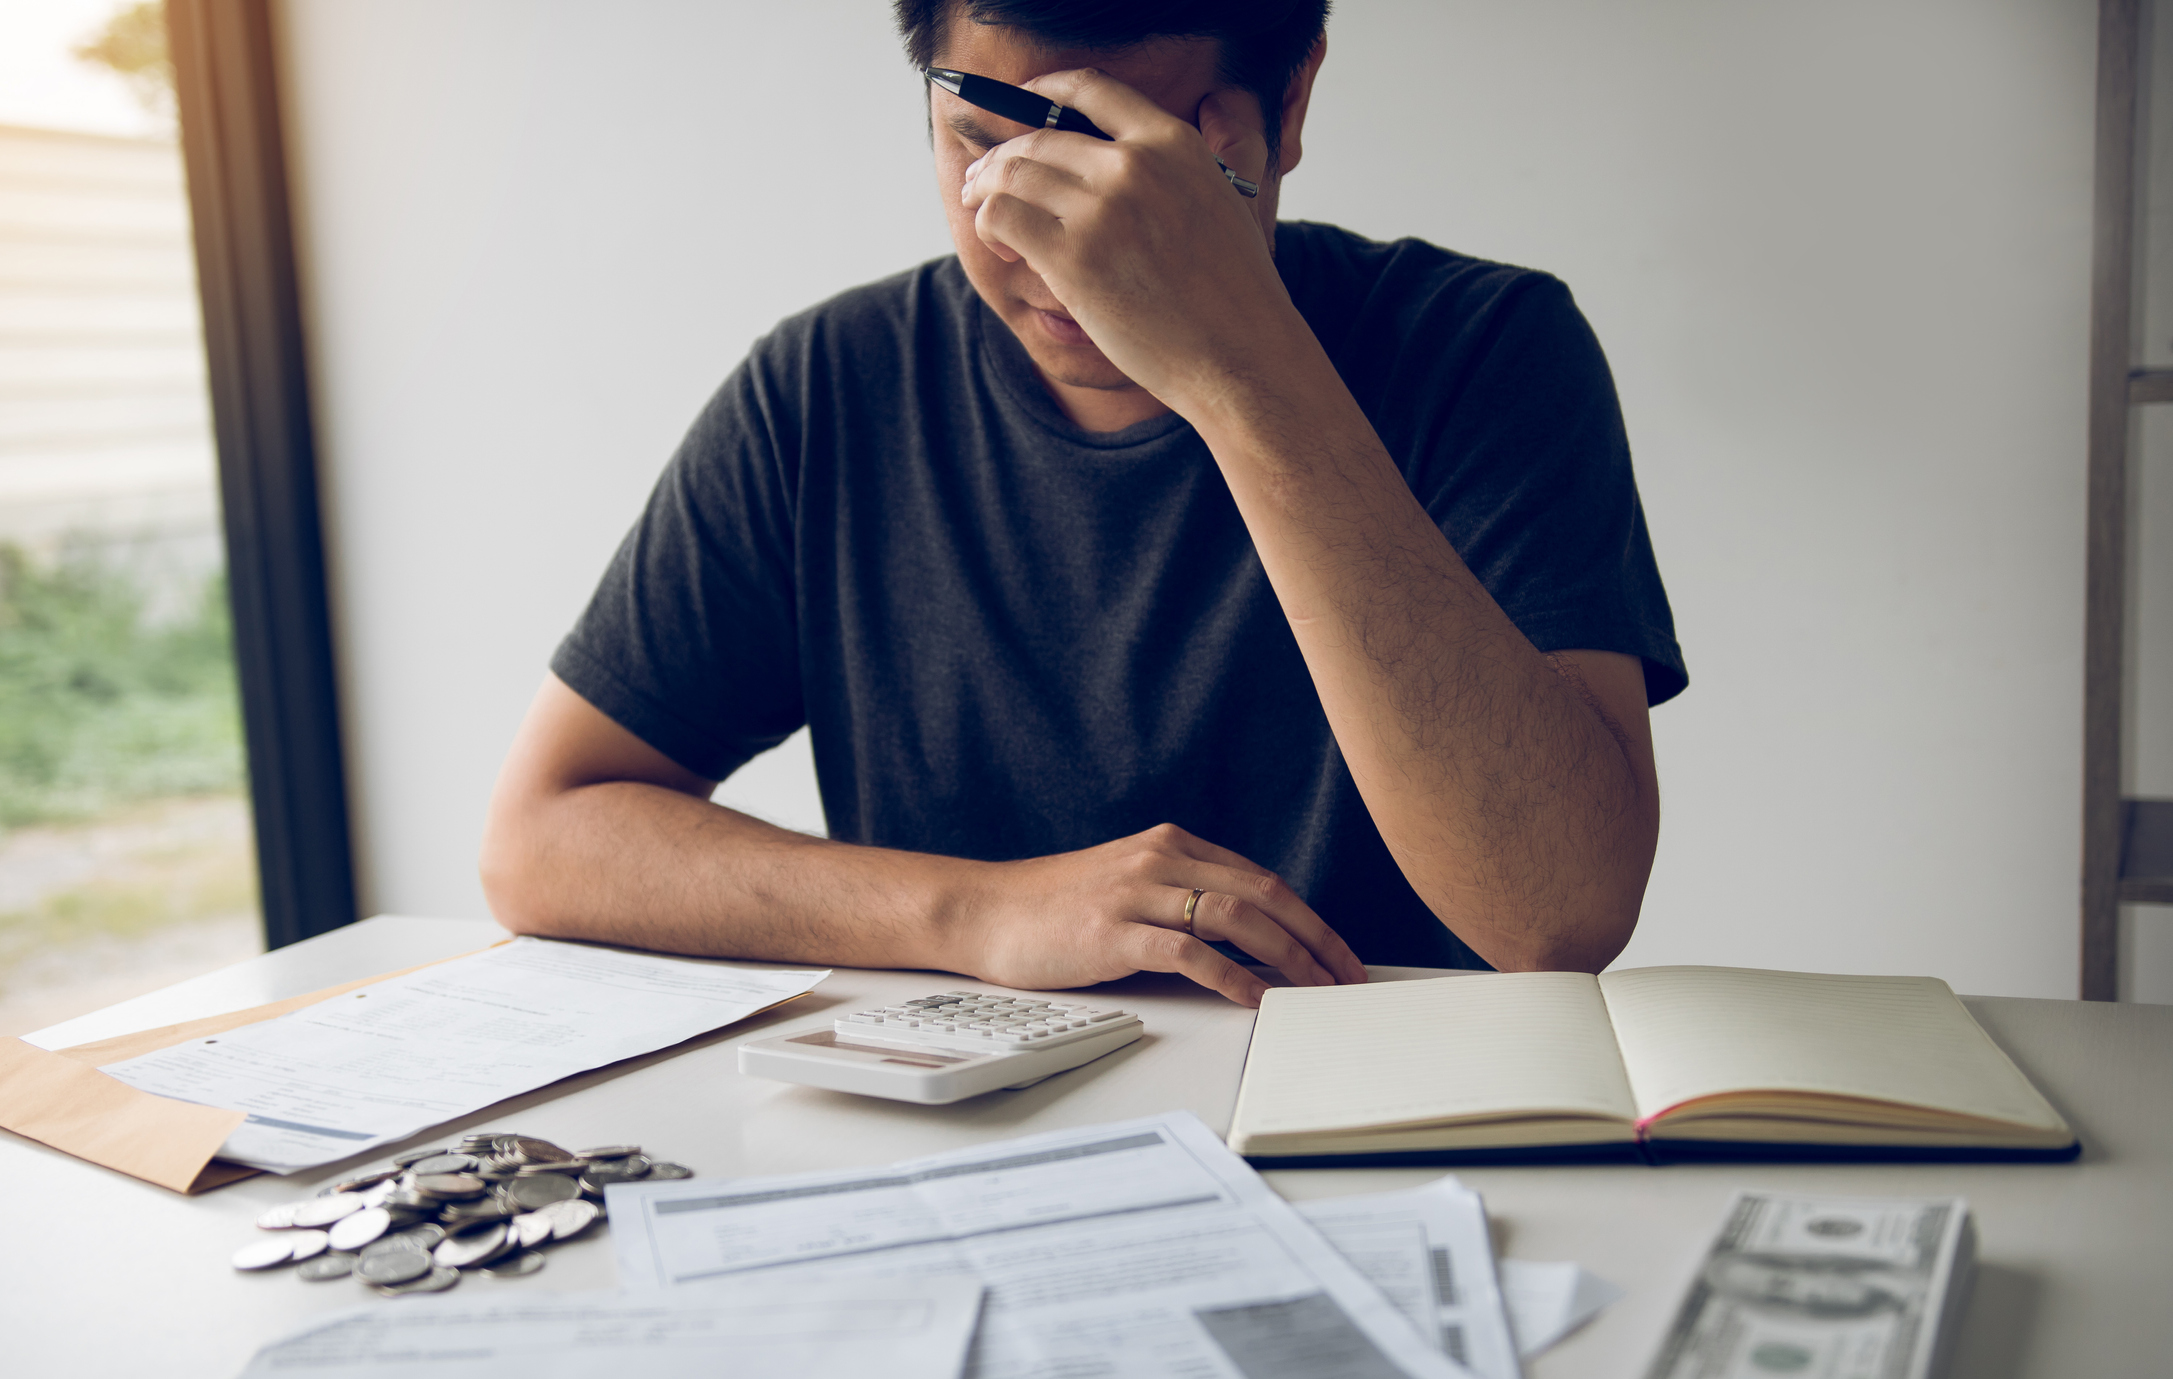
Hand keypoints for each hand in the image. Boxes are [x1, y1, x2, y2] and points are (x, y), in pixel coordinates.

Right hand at [947, 823, 1367, 1006]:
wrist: (983, 911)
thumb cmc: (1054, 909)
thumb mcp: (1128, 885)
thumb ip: (1182, 898)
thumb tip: (1248, 942)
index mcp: (1171, 845)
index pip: (1263, 879)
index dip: (1310, 919)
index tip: (1340, 956)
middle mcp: (1161, 859)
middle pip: (1264, 894)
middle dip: (1317, 940)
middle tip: (1349, 979)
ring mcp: (1137, 893)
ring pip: (1238, 918)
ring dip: (1290, 958)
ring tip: (1316, 992)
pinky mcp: (1114, 932)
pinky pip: (1191, 953)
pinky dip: (1234, 977)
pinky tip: (1256, 1000)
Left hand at [957, 70, 1310, 416]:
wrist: (1240, 355)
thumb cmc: (1234, 293)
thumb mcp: (1226, 197)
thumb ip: (1187, 161)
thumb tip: (1151, 135)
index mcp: (1173, 143)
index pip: (1091, 89)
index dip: (1044, 90)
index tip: (1023, 101)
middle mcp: (1134, 166)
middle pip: (1037, 139)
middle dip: (999, 159)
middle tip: (983, 182)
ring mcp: (1102, 210)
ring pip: (1010, 175)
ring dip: (985, 193)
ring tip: (984, 215)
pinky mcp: (1074, 258)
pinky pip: (1003, 220)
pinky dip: (989, 228)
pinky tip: (1002, 250)